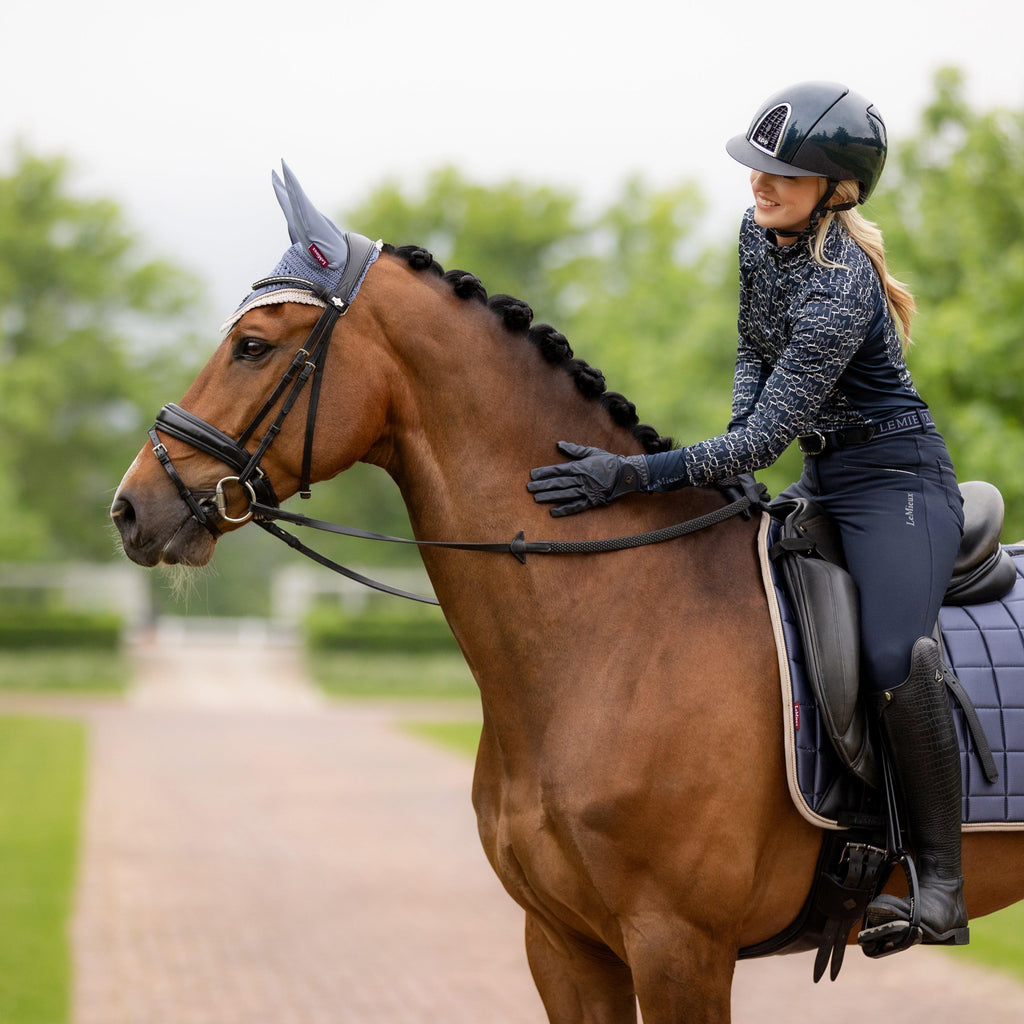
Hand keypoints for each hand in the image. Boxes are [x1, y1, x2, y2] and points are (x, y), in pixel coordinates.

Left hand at [527, 442, 648, 516]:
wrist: (626, 474)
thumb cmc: (608, 461)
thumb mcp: (591, 451)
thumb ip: (574, 450)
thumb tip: (559, 444)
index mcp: (580, 467)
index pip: (558, 470)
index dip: (544, 472)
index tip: (532, 475)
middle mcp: (581, 479)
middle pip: (558, 483)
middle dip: (542, 485)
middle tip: (529, 488)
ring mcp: (586, 491)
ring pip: (564, 495)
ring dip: (550, 497)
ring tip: (536, 499)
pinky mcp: (592, 501)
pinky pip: (576, 506)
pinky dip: (565, 510)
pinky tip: (553, 512)